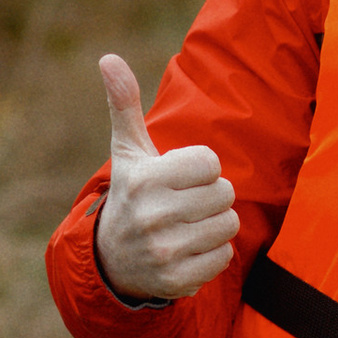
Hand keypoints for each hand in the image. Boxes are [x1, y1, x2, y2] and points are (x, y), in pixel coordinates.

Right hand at [92, 52, 238, 302]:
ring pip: (229, 224)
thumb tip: (109, 57)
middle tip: (186, 203)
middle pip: (225, 193)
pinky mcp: (178, 280)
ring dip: (215, 224)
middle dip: (211, 196)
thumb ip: (124, 104)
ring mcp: (165, 251)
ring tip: (188, 225)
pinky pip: (224, 256)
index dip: (202, 168)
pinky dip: (213, 253)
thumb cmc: (131, 195)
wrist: (112, 261)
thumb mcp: (128, 152)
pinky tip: (189, 249)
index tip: (180, 177)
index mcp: (144, 180)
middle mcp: (152, 216)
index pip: (211, 163)